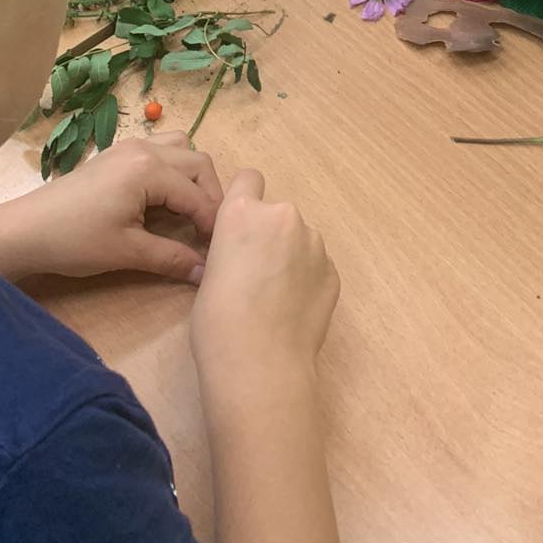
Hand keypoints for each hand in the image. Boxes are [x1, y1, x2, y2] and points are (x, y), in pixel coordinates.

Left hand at [0, 136, 223, 283]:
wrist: (25, 230)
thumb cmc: (75, 241)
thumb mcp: (127, 252)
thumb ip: (171, 258)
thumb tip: (205, 272)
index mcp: (150, 169)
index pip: (198, 195)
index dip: (214, 224)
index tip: (222, 249)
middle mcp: (144, 148)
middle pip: (197, 162)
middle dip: (210, 195)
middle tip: (210, 231)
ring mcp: (129, 147)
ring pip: (180, 148)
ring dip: (193, 176)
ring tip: (191, 210)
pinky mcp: (116, 154)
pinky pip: (160, 149)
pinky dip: (173, 169)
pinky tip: (164, 198)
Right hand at [192, 170, 339, 387]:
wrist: (260, 363)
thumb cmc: (218, 322)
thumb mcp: (210, 273)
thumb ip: (232, 247)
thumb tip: (244, 254)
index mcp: (243, 213)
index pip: (249, 179)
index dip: (245, 199)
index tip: (243, 226)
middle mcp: (283, 216)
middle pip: (277, 214)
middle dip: (270, 235)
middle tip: (256, 276)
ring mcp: (314, 243)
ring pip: (300, 240)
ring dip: (291, 257)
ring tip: (277, 299)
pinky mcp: (333, 271)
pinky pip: (317, 266)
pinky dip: (308, 280)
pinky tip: (294, 311)